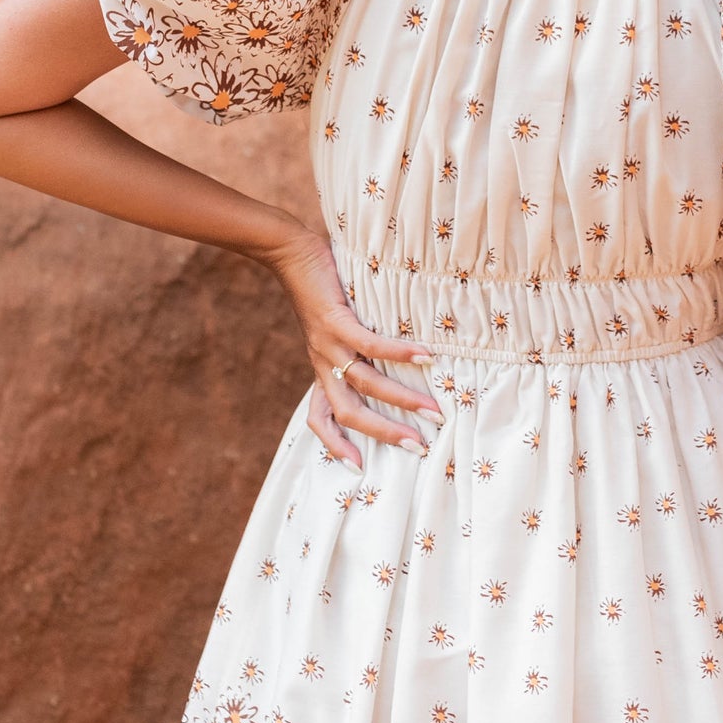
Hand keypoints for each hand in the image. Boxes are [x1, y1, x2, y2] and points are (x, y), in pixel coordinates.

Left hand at [265, 226, 441, 469]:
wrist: (289, 253)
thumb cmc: (319, 288)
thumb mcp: (332, 327)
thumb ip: (352, 346)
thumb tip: (391, 357)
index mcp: (320, 369)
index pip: (319, 419)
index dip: (335, 445)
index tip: (358, 468)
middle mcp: (322, 363)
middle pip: (349, 413)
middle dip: (384, 434)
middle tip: (419, 447)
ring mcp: (328, 344)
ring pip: (366, 384)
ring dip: (402, 400)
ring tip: (433, 411)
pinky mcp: (335, 320)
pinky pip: (370, 345)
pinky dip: (399, 353)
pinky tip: (426, 357)